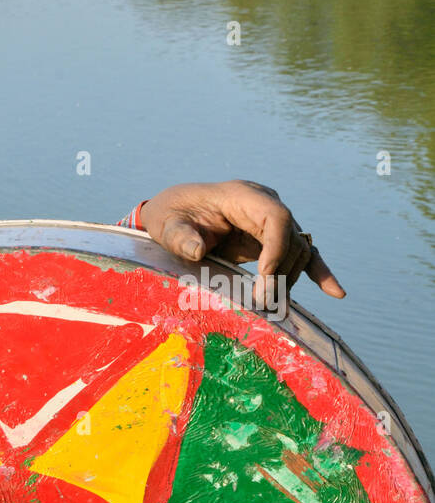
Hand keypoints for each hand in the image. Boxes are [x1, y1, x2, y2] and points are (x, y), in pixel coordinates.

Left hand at [139, 180, 345, 309]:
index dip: (277, 246)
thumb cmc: (171, 217)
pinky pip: (302, 254)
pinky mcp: (273, 239)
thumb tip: (198, 251)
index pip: (276, 217)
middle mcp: (264, 204)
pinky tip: (335, 292)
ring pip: (298, 251)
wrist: (175, 213)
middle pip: (290, 238)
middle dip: (281, 272)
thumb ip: (180, 238)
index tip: (266, 276)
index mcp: (242, 195)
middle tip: (263, 302)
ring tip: (275, 306)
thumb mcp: (166, 226)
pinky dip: (318, 273)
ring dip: (289, 280)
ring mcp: (272, 221)